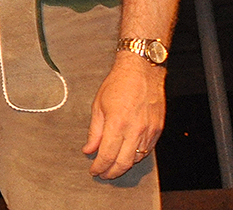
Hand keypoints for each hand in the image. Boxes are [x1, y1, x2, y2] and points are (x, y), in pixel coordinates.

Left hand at [83, 53, 165, 178]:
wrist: (141, 71)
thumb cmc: (117, 84)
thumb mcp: (98, 105)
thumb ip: (94, 131)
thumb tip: (88, 150)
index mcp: (117, 124)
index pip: (107, 155)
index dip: (99, 167)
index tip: (93, 170)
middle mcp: (134, 130)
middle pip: (123, 163)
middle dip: (111, 172)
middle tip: (103, 174)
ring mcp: (148, 131)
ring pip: (137, 159)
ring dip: (124, 165)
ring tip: (113, 166)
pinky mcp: (157, 130)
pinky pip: (147, 150)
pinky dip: (136, 156)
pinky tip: (127, 155)